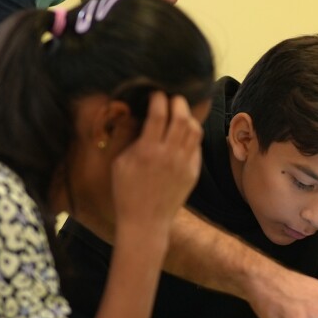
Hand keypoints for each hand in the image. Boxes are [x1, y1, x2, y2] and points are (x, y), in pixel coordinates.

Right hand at [111, 93, 202, 230]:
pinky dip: (191, 135)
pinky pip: (197, 146)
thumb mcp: (120, 164)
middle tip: (171, 98)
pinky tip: (182, 134)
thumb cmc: (126, 193)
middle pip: (181, 117)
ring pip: (194, 130)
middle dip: (177, 102)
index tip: (155, 94)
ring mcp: (184, 164)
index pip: (158, 113)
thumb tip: (136, 116)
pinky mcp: (193, 172)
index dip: (158, 98)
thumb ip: (129, 138)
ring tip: (179, 113)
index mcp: (148, 151)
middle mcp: (169, 155)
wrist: (145, 223)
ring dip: (188, 116)